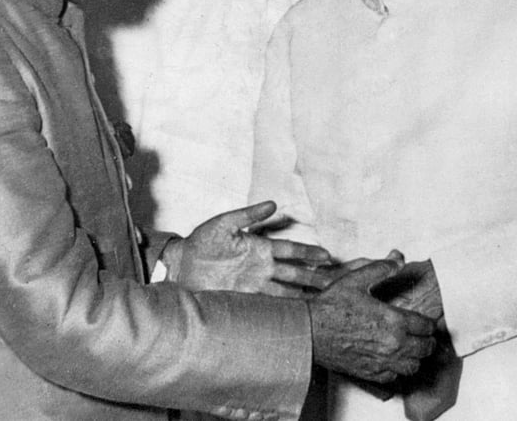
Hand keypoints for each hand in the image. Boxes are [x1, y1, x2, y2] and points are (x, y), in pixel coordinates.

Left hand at [168, 201, 331, 295]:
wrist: (180, 264)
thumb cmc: (201, 241)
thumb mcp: (225, 223)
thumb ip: (249, 214)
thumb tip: (273, 204)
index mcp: (260, 247)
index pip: (291, 250)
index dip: (309, 253)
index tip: (327, 256)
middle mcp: (262, 267)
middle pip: (295, 272)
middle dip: (315, 276)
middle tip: (336, 282)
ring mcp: (254, 284)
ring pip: (286, 290)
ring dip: (304, 294)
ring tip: (323, 300)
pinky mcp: (244, 298)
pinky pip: (268, 304)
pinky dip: (283, 308)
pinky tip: (297, 313)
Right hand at [307, 258, 437, 383]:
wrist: (309, 331)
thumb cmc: (330, 307)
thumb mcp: (356, 279)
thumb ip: (381, 268)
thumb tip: (398, 259)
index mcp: (394, 321)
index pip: (426, 326)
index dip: (429, 323)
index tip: (425, 321)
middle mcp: (393, 344)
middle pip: (425, 348)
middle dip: (426, 340)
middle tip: (423, 335)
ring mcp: (382, 361)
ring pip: (413, 366)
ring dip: (415, 357)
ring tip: (411, 348)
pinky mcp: (370, 373)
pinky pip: (394, 377)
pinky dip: (397, 370)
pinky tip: (391, 360)